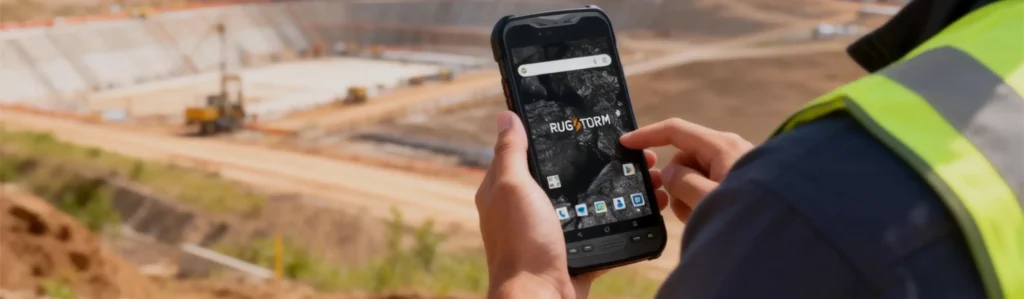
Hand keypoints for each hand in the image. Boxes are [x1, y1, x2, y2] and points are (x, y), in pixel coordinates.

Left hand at [477, 111, 667, 298]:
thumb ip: (511, 152)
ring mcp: (549, 233)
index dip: (543, 135)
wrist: (541, 298)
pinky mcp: (572, 253)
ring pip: (582, 204)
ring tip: (639, 175)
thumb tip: (506, 115)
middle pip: (557, 177)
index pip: (521, 152)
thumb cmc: (522, 244)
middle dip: (585, 164)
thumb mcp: (514, 187)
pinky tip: (638, 208)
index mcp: (504, 192)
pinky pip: (597, 231)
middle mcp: (524, 211)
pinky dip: (617, 221)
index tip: (574, 122)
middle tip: (619, 148)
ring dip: (608, 191)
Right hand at [620, 118, 752, 221]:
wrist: (786, 235)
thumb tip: (670, 174)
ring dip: (689, 198)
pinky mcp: (738, 183)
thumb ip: (680, 181)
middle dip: (676, 184)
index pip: (675, 131)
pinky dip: (702, 203)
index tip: (625, 143)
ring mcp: (734, 167)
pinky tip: (712, 218)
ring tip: (704, 217)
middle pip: (682, 159)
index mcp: (721, 146)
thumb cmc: (750, 214)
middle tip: (683, 207)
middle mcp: (729, 150)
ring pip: (692, 177)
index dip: (647, 135)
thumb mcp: (706, 198)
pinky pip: (707, 187)